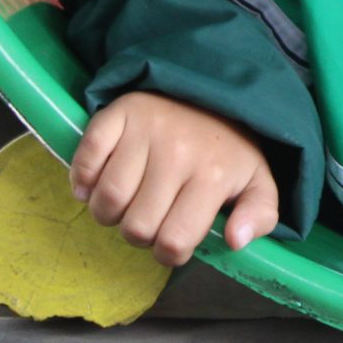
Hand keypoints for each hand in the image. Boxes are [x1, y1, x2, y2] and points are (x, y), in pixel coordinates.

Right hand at [70, 92, 278, 265]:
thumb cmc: (227, 148)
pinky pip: (85, 161)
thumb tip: (234, 241)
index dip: (168, 253)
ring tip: (126, 202)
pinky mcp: (118, 114)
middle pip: (136, 227)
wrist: (208, 89)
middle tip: (149, 217)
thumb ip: (259, 216)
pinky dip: (82, 181)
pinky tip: (96, 184)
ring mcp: (145, 131)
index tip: (171, 239)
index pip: (173, 242)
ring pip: (108, 200)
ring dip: (109, 213)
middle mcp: (178, 153)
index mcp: (213, 175)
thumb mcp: (257, 181)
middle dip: (139, 234)